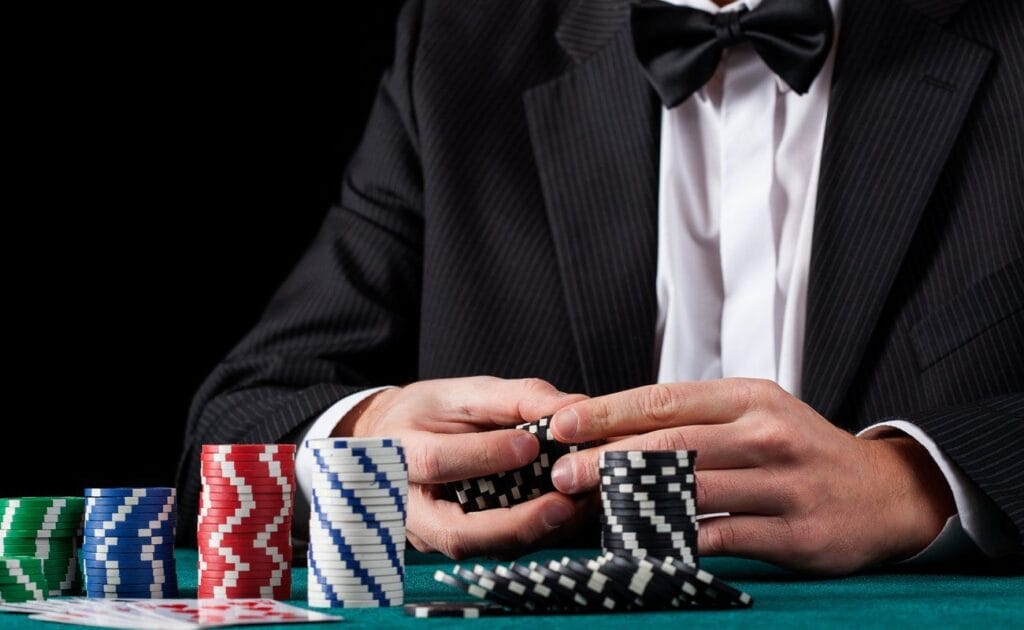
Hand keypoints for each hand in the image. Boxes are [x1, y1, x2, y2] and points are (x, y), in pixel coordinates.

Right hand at [335, 376, 591, 558]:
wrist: (395, 440)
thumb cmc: (429, 412)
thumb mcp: (463, 392)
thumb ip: (514, 398)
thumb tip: (572, 408)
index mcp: (395, 454)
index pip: (436, 463)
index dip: (484, 456)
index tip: (531, 444)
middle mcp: (405, 507)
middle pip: (456, 533)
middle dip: (514, 524)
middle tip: (564, 505)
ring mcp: (427, 535)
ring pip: (479, 549)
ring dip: (532, 533)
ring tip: (577, 507)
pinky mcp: (451, 545)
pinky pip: (491, 549)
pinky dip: (531, 534)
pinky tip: (565, 514)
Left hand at [547, 378, 955, 573]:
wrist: (886, 494)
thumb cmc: (801, 449)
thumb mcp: (758, 414)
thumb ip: (698, 418)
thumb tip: (614, 430)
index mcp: (751, 398)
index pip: (666, 398)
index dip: (609, 412)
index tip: (563, 425)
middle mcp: (768, 434)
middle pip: (672, 444)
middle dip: (608, 459)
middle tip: (562, 473)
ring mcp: (784, 485)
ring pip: (691, 491)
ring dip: (632, 503)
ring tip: (589, 509)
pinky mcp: (795, 534)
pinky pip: (720, 538)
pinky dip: (675, 541)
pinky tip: (640, 544)